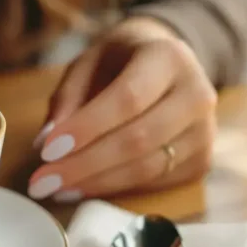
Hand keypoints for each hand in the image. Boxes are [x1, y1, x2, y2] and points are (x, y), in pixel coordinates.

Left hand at [28, 18, 216, 201]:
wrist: (169, 64)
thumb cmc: (121, 62)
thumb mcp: (88, 64)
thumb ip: (67, 98)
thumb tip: (45, 141)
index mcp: (168, 57)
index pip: (128, 98)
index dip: (86, 128)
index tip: (47, 151)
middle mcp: (197, 94)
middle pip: (138, 140)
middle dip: (84, 165)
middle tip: (42, 181)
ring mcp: (205, 131)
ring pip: (147, 168)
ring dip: (96, 183)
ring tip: (56, 188)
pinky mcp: (202, 161)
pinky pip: (155, 183)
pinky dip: (114, 189)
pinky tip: (82, 188)